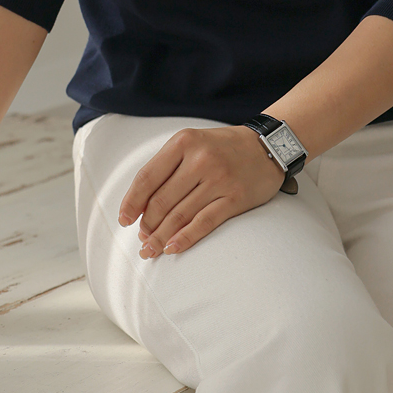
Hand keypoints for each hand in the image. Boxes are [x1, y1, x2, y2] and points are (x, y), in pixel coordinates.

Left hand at [118, 124, 283, 260]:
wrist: (268, 147)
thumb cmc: (223, 149)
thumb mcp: (193, 144)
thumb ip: (168, 168)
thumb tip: (142, 207)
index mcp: (183, 142)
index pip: (147, 177)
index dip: (132, 202)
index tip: (124, 220)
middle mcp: (200, 159)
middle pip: (162, 201)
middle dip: (147, 225)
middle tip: (142, 240)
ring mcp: (219, 179)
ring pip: (180, 215)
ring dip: (161, 237)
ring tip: (150, 250)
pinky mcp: (235, 198)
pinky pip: (204, 222)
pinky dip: (185, 238)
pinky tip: (171, 249)